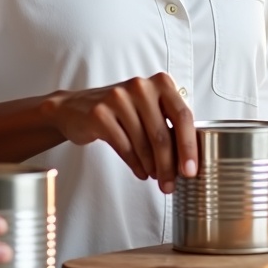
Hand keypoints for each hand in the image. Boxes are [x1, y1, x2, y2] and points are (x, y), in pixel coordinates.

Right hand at [48, 73, 197, 193]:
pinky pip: (125, 147)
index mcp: (160, 82)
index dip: (189, 146)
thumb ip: (169, 124)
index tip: (191, 170)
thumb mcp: (148, 108)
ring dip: (153, 167)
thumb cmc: (121, 111)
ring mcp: (119, 98)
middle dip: (169, 165)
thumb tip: (189, 159)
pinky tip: (142, 173)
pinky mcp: (100, 114)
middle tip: (171, 185)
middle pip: (162, 134)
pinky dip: (136, 164)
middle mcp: (141, 87)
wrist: (76, 108)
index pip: (183, 115)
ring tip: (157, 178)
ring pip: (143, 144)